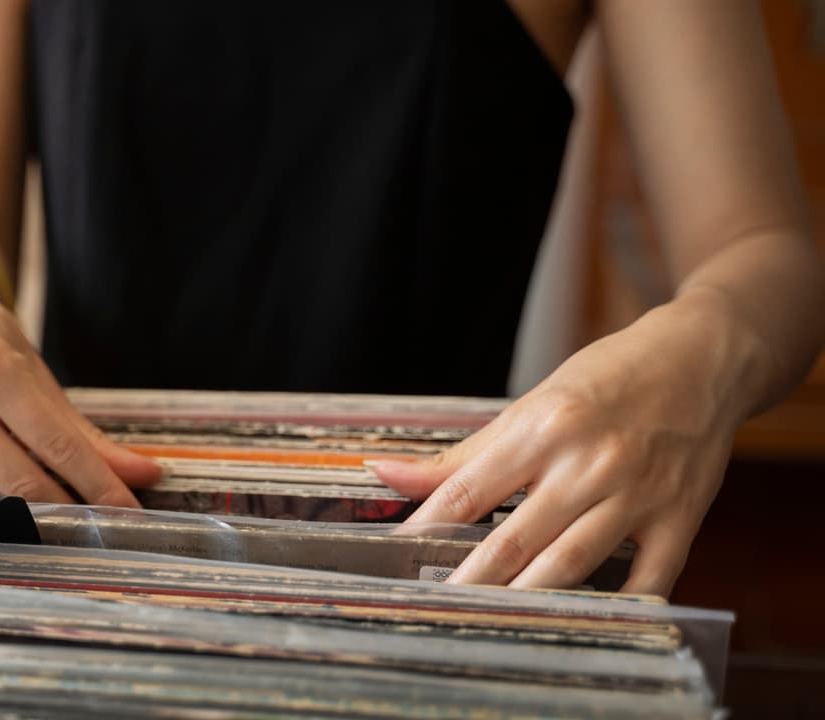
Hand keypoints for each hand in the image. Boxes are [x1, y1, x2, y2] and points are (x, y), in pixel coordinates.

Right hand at [0, 251, 159, 504]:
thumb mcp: (39, 377)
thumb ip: (87, 434)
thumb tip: (142, 474)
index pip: (58, 447)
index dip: (99, 486)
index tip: (130, 511)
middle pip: (20, 481)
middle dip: (68, 510)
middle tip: (100, 525)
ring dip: (27, 519)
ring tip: (59, 520)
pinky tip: (6, 512)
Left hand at [371, 303, 743, 595]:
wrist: (701, 359)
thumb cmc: (608, 377)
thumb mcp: (532, 404)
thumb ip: (463, 453)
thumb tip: (388, 474)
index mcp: (544, 427)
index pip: (469, 491)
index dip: (427, 526)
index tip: (397, 554)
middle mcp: (589, 463)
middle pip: (515, 540)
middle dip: (470, 580)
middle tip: (435, 607)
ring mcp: (637, 495)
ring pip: (569, 566)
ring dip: (525, 600)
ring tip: (488, 623)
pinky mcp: (680, 519)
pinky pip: (645, 581)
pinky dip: (614, 608)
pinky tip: (580, 624)